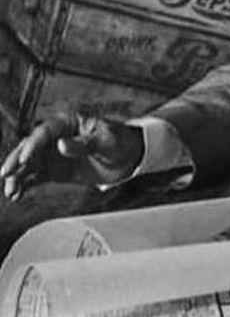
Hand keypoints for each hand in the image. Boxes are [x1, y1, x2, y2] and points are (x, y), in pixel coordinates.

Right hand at [0, 111, 142, 198]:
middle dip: (17, 161)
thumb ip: (84, 144)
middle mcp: (55, 137)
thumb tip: (62, 145)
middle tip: (6, 174)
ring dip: (18, 177)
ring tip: (10, 190)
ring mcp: (54, 154)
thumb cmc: (120, 140)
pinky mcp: (57, 170)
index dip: (33, 146)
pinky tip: (17, 194)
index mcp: (66, 122)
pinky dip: (27, 184)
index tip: (27, 159)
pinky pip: (37, 176)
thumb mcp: (106, 140)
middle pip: (30, 147)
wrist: (131, 156)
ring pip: (30, 164)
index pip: (44, 132)